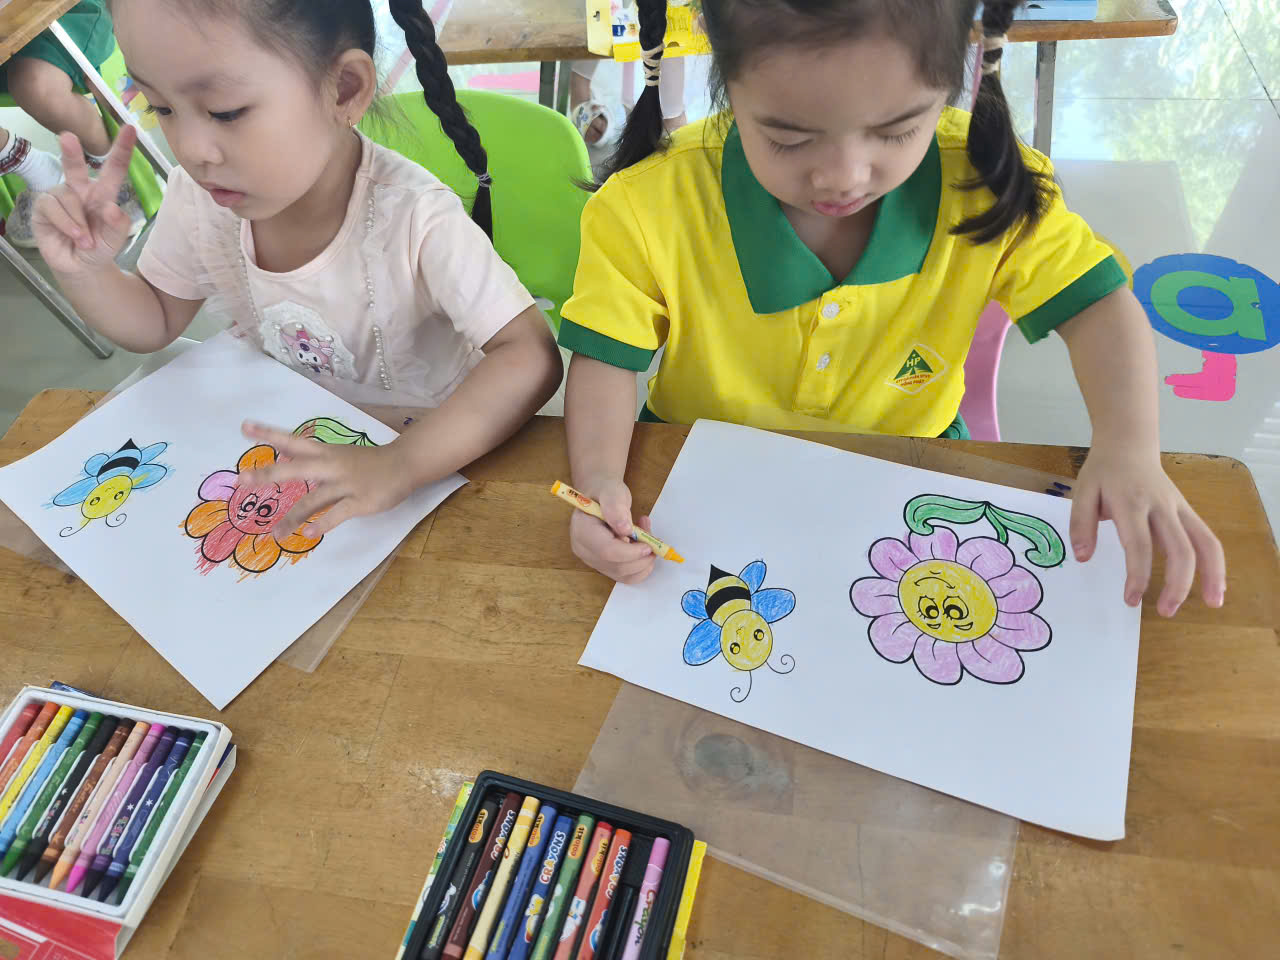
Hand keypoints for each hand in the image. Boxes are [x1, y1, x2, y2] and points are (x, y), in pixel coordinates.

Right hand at [33, 128, 137, 276]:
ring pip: (67, 197)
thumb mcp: (115, 240)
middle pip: (75, 166)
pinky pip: (53, 208)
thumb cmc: (100, 247)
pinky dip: (67, 224)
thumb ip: (118, 225)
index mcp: (103, 193)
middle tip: (67, 137)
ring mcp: (60, 196)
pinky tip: (74, 237)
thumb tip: (112, 209)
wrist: (80, 267)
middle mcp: (80, 189)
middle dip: (71, 151)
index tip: (130, 129)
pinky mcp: (43, 206)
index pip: (114, 169)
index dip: (122, 149)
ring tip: (86, 240)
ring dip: (79, 222)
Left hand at [238, 421, 414, 536]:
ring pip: (313, 500)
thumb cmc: (368, 463)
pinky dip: (322, 524)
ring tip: (274, 534)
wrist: (404, 464)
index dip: (269, 434)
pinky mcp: (361, 501)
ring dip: (291, 517)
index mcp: (325, 452)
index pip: (292, 441)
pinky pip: (337, 514)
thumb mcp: (338, 456)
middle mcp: (331, 465)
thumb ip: (312, 462)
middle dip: (268, 474)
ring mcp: (346, 484)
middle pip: (295, 468)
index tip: (244, 428)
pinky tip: (309, 534)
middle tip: (242, 479)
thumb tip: (283, 462)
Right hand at [568, 477, 656, 583]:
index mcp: (582, 531)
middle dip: (641, 557)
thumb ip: (615, 507)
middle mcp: (584, 550)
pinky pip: (626, 577)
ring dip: (643, 560)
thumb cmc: (606, 492)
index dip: (630, 552)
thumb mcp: (611, 491)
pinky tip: (645, 549)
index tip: (648, 544)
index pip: (606, 551)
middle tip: (654, 539)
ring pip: (623, 574)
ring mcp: (593, 561)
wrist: (601, 496)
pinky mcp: (605, 566)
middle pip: (616, 566)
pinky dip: (642, 567)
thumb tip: (625, 529)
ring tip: (648, 536)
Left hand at [1070, 443, 1224, 615]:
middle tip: (1165, 612)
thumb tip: (1083, 557)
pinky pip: (1207, 537)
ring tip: (1212, 604)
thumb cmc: (1103, 472)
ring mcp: (1178, 508)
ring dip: (1211, 574)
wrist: (1128, 444)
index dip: (1138, 575)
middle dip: (1177, 584)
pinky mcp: (1187, 511)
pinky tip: (1216, 586)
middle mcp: (1160, 507)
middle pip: (1180, 548)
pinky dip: (1215, 562)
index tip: (1131, 600)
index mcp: (1131, 503)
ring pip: (1204, 542)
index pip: (1139, 545)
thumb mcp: (1082, 492)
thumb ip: (1080, 524)